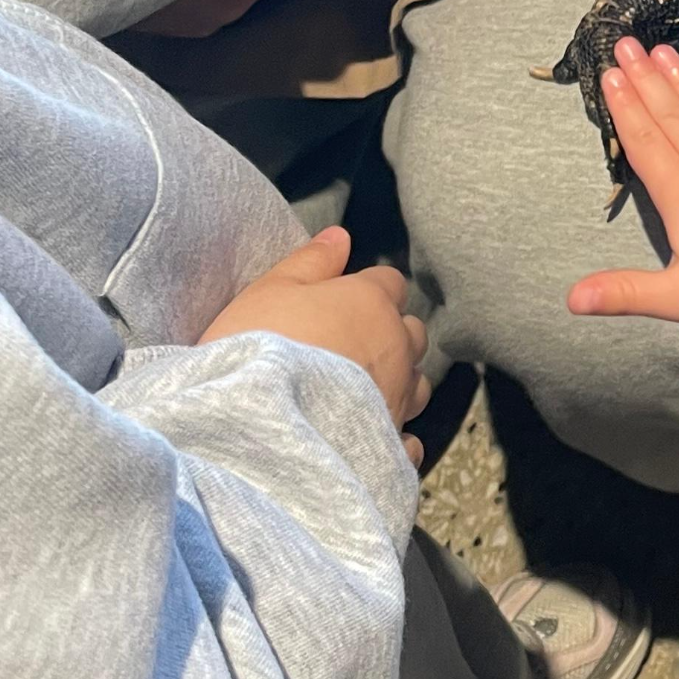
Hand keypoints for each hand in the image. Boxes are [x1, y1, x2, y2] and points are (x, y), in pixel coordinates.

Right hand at [201, 226, 431, 461]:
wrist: (260, 424)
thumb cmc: (260, 348)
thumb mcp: (271, 290)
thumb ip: (311, 261)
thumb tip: (341, 236)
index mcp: (371, 305)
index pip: (389, 283)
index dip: (369, 290)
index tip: (342, 301)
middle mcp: (397, 349)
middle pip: (411, 332)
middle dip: (390, 334)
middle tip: (348, 346)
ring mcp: (400, 398)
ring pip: (418, 383)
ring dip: (398, 382)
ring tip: (359, 392)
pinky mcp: (394, 443)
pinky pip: (409, 439)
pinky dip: (398, 436)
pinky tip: (376, 439)